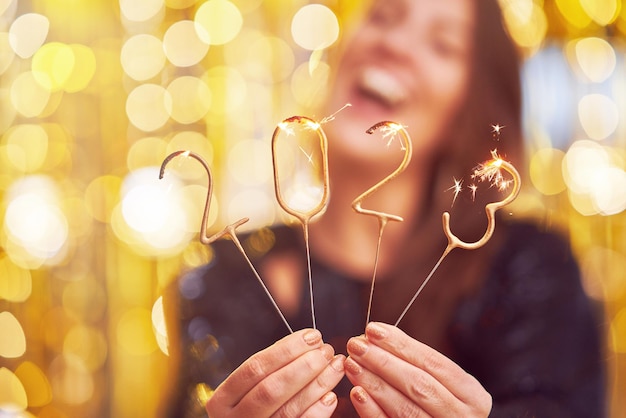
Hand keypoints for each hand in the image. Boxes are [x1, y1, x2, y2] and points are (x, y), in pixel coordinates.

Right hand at [206, 328, 345, 417]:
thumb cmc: (254, 408)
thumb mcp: (248, 389)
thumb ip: (271, 368)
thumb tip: (308, 341)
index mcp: (223, 401)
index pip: (255, 368)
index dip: (286, 349)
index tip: (312, 336)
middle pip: (271, 389)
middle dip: (303, 366)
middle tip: (325, 351)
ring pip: (288, 410)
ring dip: (317, 384)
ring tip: (335, 366)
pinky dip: (318, 412)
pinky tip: (331, 396)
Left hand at [344, 322, 491, 417]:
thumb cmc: (441, 404)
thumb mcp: (443, 383)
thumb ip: (416, 362)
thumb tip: (376, 333)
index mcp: (472, 396)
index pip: (434, 363)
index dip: (402, 345)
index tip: (373, 329)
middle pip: (419, 385)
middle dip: (384, 361)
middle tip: (356, 344)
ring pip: (405, 409)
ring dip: (374, 383)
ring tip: (352, 364)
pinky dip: (372, 410)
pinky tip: (357, 392)